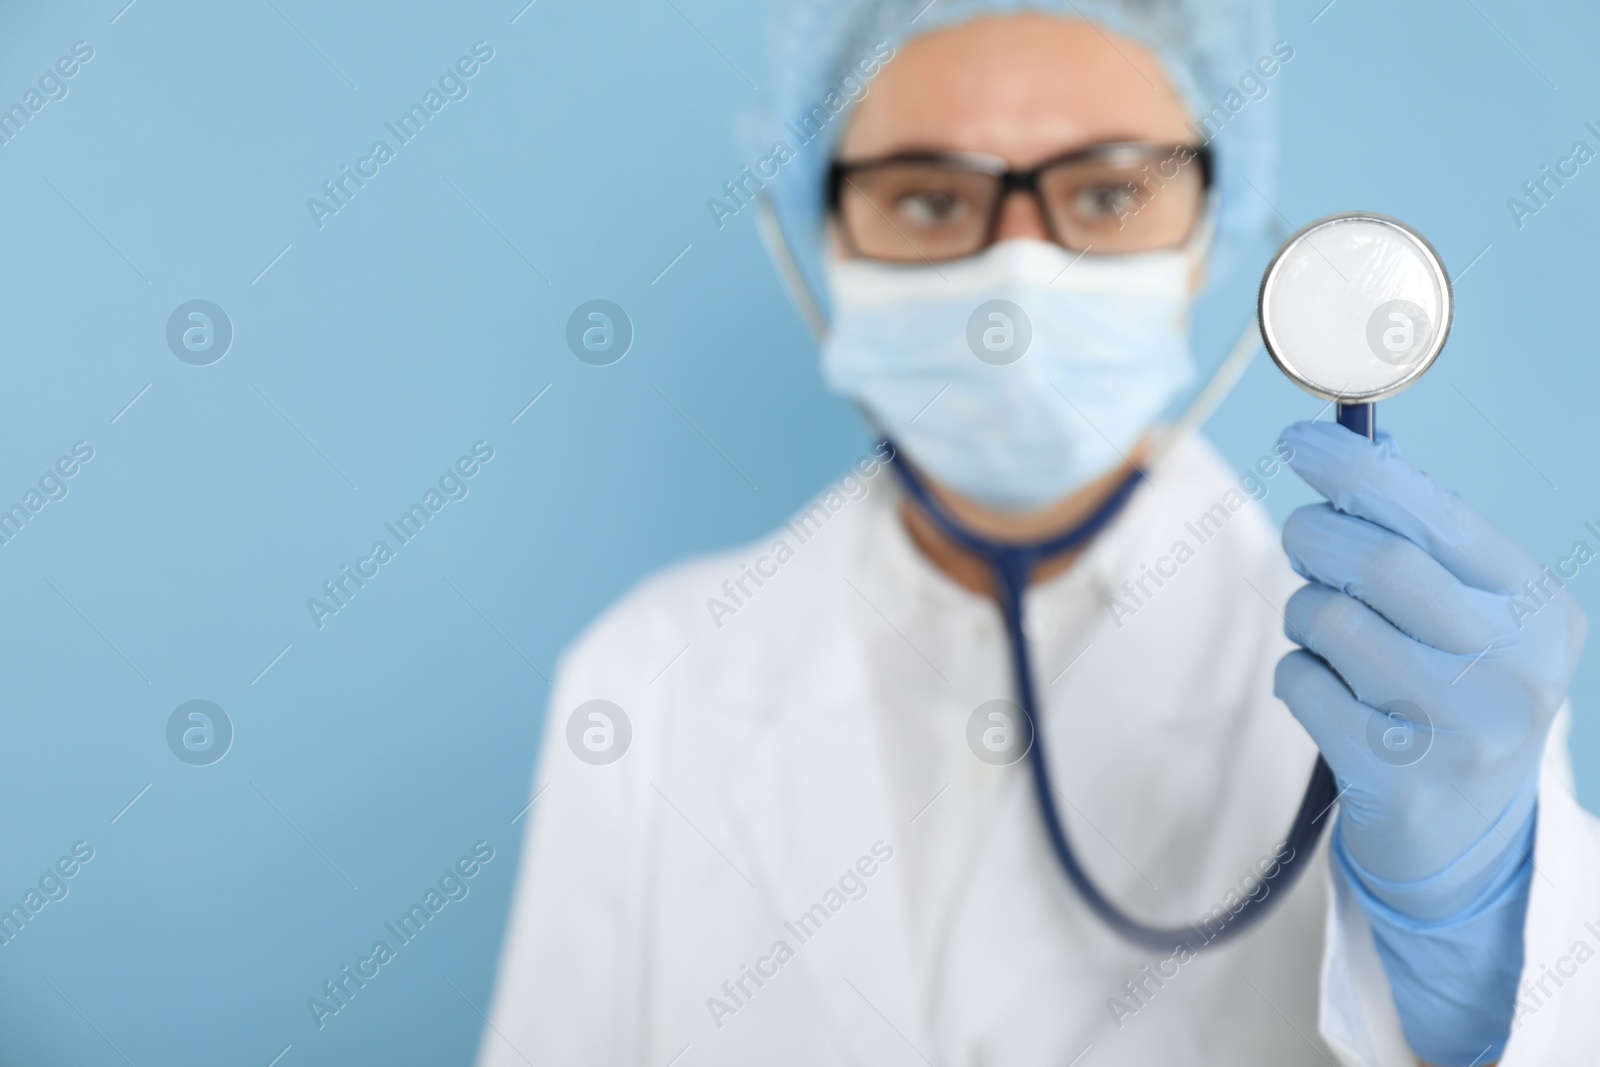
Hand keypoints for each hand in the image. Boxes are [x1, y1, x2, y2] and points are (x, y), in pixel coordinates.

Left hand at [1272, 421, 1585, 915]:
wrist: (1466, 835)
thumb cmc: (1452, 693)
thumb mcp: (1468, 615)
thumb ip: (1422, 538)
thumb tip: (1359, 449)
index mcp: (1535, 610)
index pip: (1434, 515)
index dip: (1353, 468)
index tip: (1297, 438)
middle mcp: (1512, 668)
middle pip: (1377, 562)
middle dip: (1315, 535)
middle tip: (1303, 540)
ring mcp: (1460, 729)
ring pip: (1328, 620)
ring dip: (1304, 613)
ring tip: (1328, 634)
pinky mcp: (1397, 776)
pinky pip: (1301, 683)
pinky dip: (1296, 673)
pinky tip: (1328, 693)